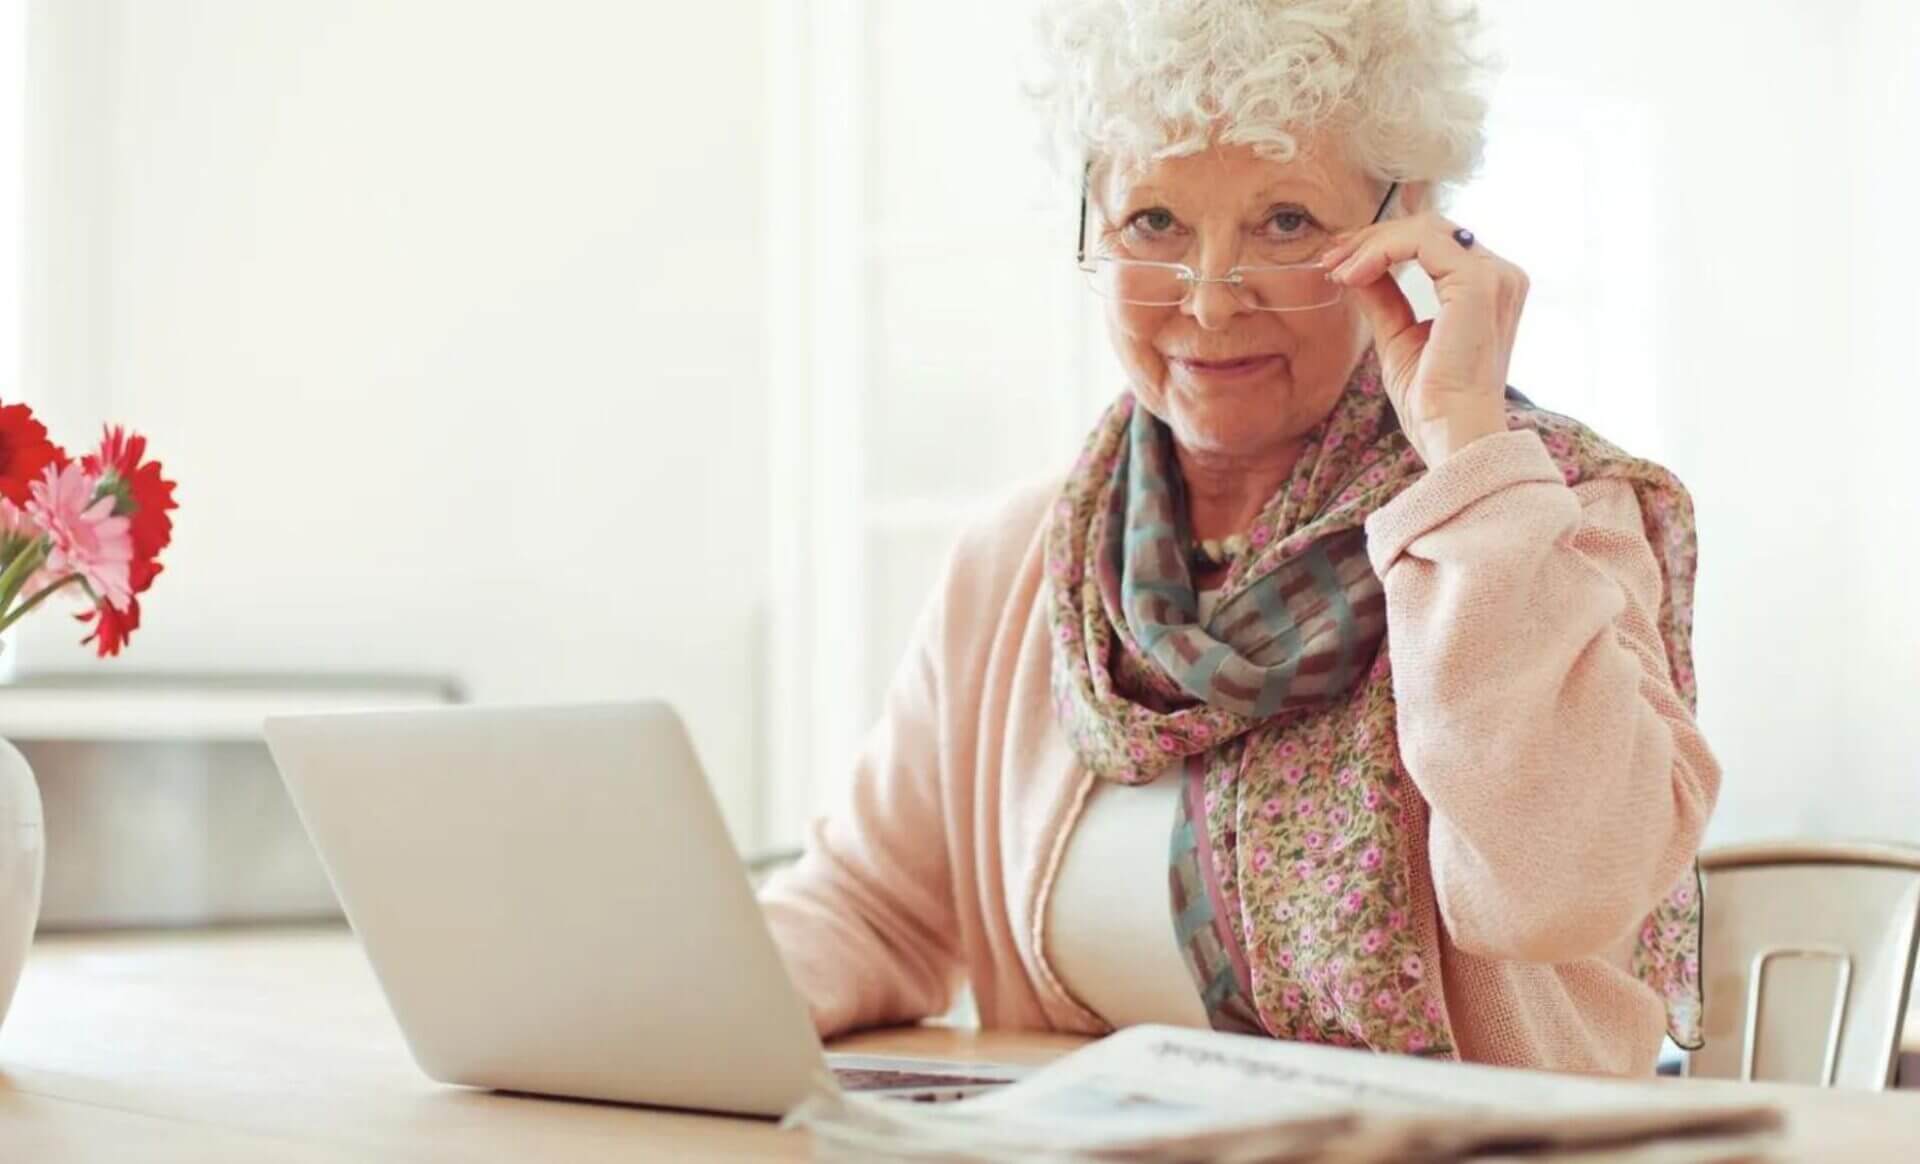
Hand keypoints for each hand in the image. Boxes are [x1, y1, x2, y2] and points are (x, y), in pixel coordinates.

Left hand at [1319, 213, 1527, 465]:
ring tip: (1337, 269)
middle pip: (1429, 229)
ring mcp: (1493, 276)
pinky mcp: (1477, 283)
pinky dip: (1380, 252)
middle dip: (1372, 239)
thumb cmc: (1432, 400)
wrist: (1452, 433)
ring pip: (1424, 229)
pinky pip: (1422, 242)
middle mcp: (1500, 275)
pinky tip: (1352, 275)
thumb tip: (1356, 268)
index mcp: (1488, 289)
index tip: (1339, 264)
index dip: (1383, 245)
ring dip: (1372, 244)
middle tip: (1330, 259)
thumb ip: (1385, 297)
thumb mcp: (1399, 336)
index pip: (1435, 244)